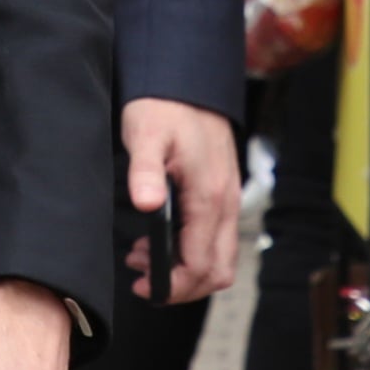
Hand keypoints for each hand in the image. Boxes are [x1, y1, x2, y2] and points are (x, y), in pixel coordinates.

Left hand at [122, 95, 241, 302]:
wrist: (186, 83)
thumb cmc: (164, 107)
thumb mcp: (147, 135)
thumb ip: (144, 171)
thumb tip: (146, 203)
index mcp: (208, 196)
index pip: (199, 265)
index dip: (172, 286)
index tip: (142, 287)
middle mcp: (225, 203)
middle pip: (217, 272)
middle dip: (181, 287)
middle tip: (142, 278)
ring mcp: (227, 200)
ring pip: (219, 260)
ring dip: (186, 271)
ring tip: (143, 259)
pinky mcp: (221, 196)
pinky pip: (215, 240)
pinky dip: (191, 253)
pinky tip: (158, 241)